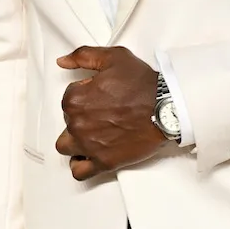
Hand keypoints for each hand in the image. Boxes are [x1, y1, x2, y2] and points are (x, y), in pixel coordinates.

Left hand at [56, 46, 162, 179]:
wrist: (166, 107)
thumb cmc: (142, 83)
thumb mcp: (113, 58)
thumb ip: (83, 56)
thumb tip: (62, 61)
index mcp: (75, 99)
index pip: (68, 99)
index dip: (84, 95)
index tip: (100, 96)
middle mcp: (77, 124)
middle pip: (67, 123)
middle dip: (81, 117)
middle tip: (103, 113)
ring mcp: (89, 145)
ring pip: (66, 147)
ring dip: (75, 142)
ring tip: (91, 136)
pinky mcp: (103, 162)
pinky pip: (79, 172)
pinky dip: (80, 166)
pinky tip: (88, 157)